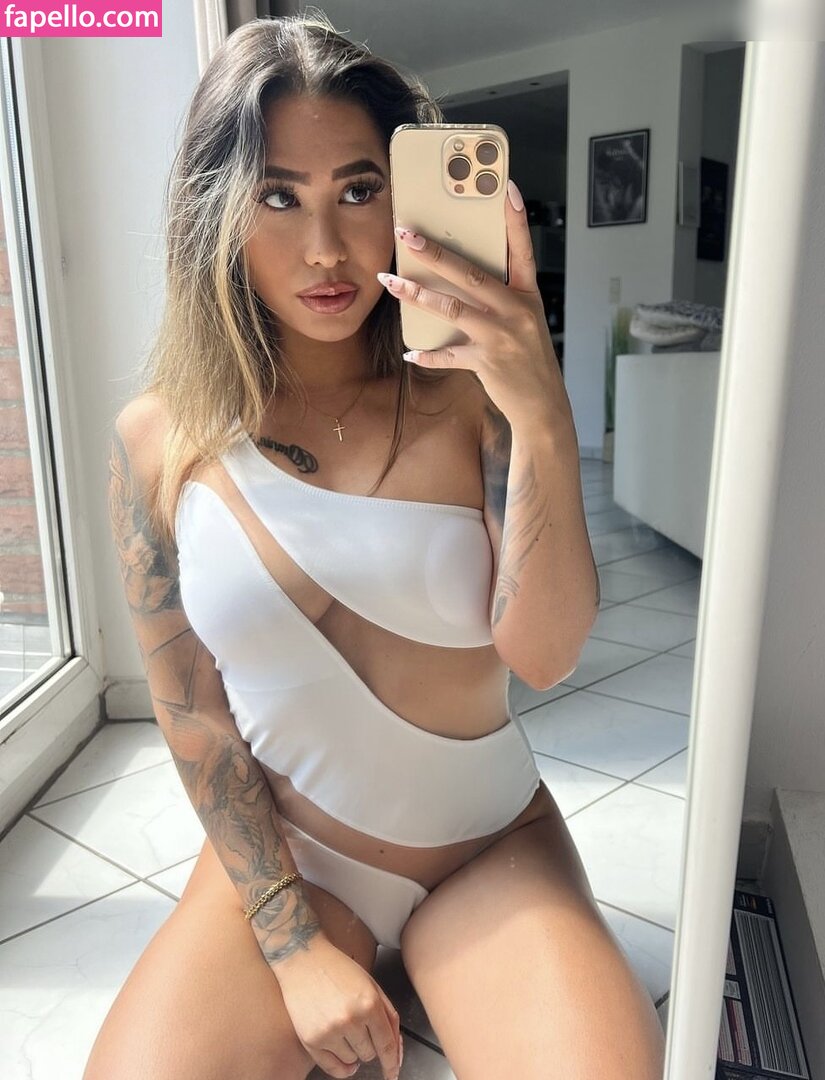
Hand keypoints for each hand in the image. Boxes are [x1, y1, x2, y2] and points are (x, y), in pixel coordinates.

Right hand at [273, 935, 402, 1079]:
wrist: (304, 959)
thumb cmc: (339, 969)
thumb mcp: (371, 984)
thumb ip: (388, 1015)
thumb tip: (397, 1048)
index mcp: (370, 1004)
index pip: (387, 1045)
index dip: (392, 1063)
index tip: (393, 1073)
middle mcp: (351, 1020)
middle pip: (370, 1053)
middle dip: (369, 1044)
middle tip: (358, 1026)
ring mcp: (330, 1031)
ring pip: (352, 1060)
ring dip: (352, 1050)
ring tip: (342, 1027)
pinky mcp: (311, 1040)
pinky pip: (332, 1068)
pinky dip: (341, 1067)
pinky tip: (345, 1060)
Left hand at [377, 178, 571, 427]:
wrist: (543, 406)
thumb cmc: (529, 361)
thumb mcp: (526, 323)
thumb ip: (499, 300)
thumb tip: (460, 280)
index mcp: (528, 295)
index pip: (523, 250)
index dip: (515, 219)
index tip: (507, 188)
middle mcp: (516, 311)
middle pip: (470, 274)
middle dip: (435, 252)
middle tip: (406, 234)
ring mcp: (501, 337)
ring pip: (452, 307)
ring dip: (416, 294)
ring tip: (390, 282)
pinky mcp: (487, 362)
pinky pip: (449, 355)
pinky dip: (428, 355)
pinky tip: (409, 351)